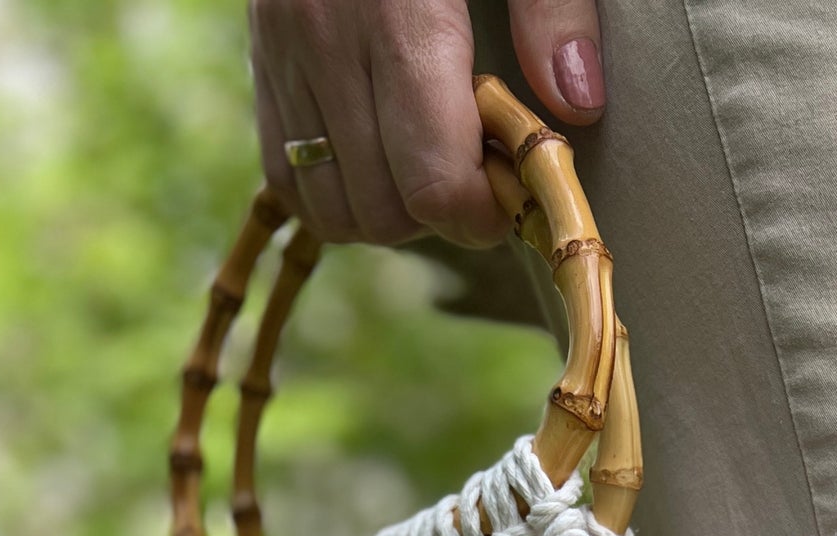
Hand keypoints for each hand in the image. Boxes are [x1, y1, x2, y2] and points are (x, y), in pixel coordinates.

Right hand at [248, 0, 603, 248]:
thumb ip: (554, 6)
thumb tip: (576, 102)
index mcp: (396, 9)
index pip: (433, 183)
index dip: (484, 211)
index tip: (513, 185)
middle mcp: (325, 39)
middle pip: (384, 213)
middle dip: (441, 214)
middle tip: (479, 165)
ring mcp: (281, 54)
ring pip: (332, 209)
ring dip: (389, 208)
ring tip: (429, 155)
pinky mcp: (260, 61)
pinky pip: (288, 176)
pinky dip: (340, 188)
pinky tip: (381, 150)